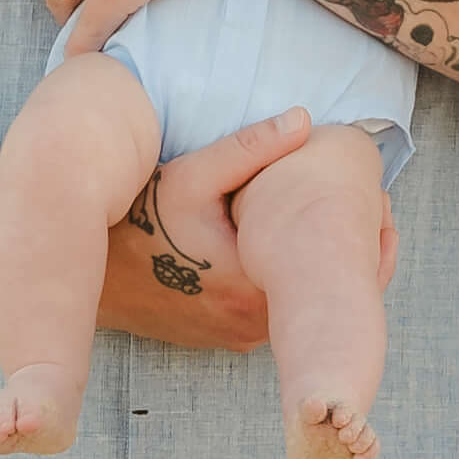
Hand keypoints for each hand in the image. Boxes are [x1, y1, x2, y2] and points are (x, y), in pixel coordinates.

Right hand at [100, 112, 370, 350]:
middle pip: (323, 289)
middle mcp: (252, 324)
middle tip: (373, 208)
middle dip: (347, 249)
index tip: (379, 202)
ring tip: (342, 226)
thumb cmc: (133, 220)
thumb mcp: (188, 176)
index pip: (335, 266)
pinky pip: (275, 312)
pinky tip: (294, 253)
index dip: (361, 230)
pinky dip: (289, 286)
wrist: (79, 274)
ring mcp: (238, 336)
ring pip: (300, 303)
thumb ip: (248, 149)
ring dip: (317, 271)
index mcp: (254, 287)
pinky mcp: (223, 338)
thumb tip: (304, 120)